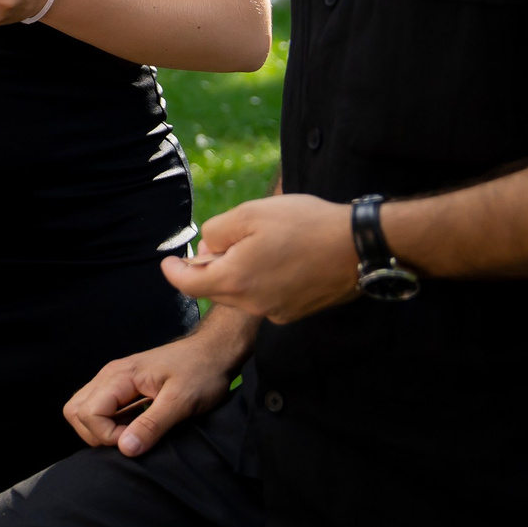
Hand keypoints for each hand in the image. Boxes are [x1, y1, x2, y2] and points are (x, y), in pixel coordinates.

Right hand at [64, 309, 256, 456]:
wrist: (213, 351)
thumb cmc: (201, 372)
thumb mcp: (181, 402)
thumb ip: (152, 425)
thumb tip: (125, 449)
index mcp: (120, 376)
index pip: (87, 412)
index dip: (107, 435)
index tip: (137, 441)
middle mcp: (109, 375)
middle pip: (76, 411)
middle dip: (96, 434)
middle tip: (129, 441)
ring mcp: (113, 379)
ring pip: (83, 408)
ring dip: (100, 429)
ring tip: (131, 435)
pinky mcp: (121, 386)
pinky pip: (98, 406)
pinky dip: (109, 423)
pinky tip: (134, 426)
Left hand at [163, 193, 359, 323]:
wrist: (359, 247)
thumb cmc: (303, 225)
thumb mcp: (249, 214)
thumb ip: (217, 232)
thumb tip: (206, 249)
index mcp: (235, 280)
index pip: (189, 284)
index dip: (174, 271)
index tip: (168, 261)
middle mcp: (253, 304)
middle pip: (215, 289)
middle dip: (209, 268)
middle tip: (219, 242)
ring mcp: (277, 312)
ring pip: (241, 294)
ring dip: (237, 274)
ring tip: (259, 245)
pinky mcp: (297, 312)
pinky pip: (266, 298)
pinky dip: (261, 281)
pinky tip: (281, 259)